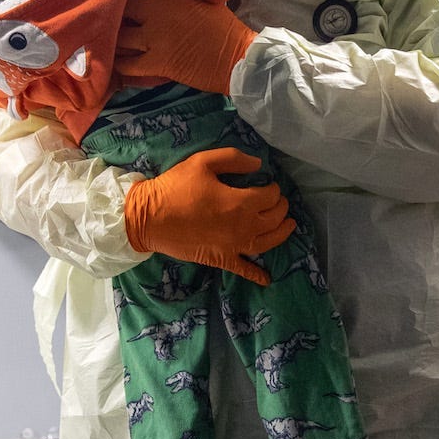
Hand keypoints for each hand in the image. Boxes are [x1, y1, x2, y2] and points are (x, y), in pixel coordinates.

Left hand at [116, 0, 257, 94]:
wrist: (236, 57)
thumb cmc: (225, 28)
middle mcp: (156, 12)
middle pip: (121, 4)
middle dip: (115, 10)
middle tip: (112, 17)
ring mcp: (153, 38)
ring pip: (117, 35)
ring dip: (113, 38)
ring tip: (110, 41)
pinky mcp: (154, 63)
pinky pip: (125, 65)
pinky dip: (119, 65)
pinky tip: (118, 64)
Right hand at [123, 148, 294, 285]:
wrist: (149, 216)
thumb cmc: (175, 187)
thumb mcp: (203, 162)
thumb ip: (233, 159)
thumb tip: (258, 164)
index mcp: (240, 202)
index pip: (270, 197)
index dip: (274, 189)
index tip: (270, 184)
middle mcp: (243, 226)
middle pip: (273, 219)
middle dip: (281, 208)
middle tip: (280, 202)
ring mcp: (233, 246)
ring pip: (267, 243)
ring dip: (282, 234)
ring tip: (289, 226)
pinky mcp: (221, 259)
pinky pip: (243, 269)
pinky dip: (257, 275)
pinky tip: (267, 279)